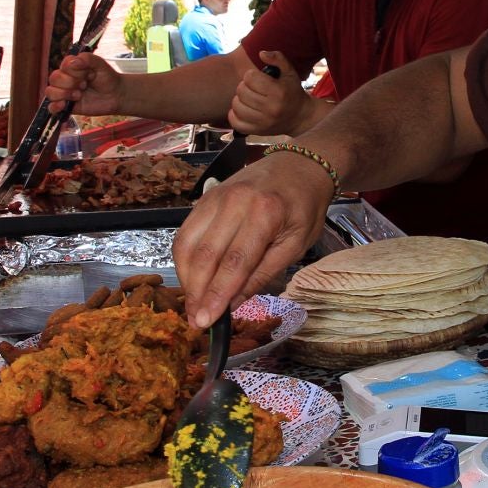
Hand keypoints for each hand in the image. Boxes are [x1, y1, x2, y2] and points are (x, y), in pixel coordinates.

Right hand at [43, 52, 122, 116]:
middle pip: (54, 78)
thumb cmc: (106, 77)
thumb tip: (73, 62)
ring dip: (64, 93)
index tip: (89, 74)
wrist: (115, 95)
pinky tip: (64, 105)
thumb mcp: (100, 64)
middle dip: (71, 82)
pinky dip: (54, 106)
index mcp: (71, 66)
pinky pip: (51, 107)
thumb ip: (87, 58)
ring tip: (79, 95)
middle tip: (85, 85)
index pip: (63, 66)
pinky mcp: (66, 106)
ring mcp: (64, 92)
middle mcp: (65, 78)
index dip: (75, 71)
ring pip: (50, 92)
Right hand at [175, 151, 338, 328]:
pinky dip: (184, 260)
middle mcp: (235, 202)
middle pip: (205, 255)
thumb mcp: (296, 245)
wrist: (298, 165)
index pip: (234, 262)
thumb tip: (232, 303)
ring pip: (188, 245)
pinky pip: (185, 233)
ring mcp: (215, 197)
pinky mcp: (204, 199)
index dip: (217, 295)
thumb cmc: (303, 207)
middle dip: (197, 293)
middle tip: (196, 322)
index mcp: (265, 213)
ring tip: (193, 305)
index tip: (207, 322)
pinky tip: (191, 279)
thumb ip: (263, 273)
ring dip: (186, 279)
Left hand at [228, 51, 308, 135]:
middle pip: (241, 91)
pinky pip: (235, 122)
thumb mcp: (289, 72)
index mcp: (278, 92)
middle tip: (253, 88)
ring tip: (248, 98)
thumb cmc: (292, 92)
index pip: (250, 77)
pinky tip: (243, 109)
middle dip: (244, 86)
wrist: (300, 117)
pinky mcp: (256, 131)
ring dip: (239, 99)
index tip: (257, 78)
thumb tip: (261, 53)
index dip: (251, 75)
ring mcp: (263, 122)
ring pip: (237, 106)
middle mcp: (270, 109)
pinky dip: (234, 114)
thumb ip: (277, 58)